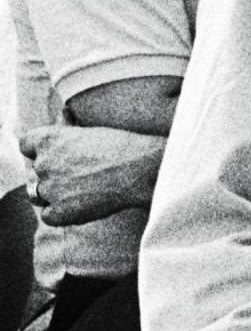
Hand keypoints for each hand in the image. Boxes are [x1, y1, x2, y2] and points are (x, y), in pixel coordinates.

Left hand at [27, 125, 165, 227]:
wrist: (145, 170)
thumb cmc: (125, 146)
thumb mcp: (92, 131)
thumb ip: (69, 128)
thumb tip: (62, 114)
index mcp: (48, 139)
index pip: (26, 144)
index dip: (39, 150)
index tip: (55, 153)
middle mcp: (44, 163)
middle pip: (35, 171)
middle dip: (52, 173)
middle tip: (79, 174)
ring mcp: (50, 188)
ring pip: (37, 193)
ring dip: (52, 193)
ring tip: (79, 190)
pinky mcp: (60, 211)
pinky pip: (48, 215)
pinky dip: (61, 213)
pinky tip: (82, 206)